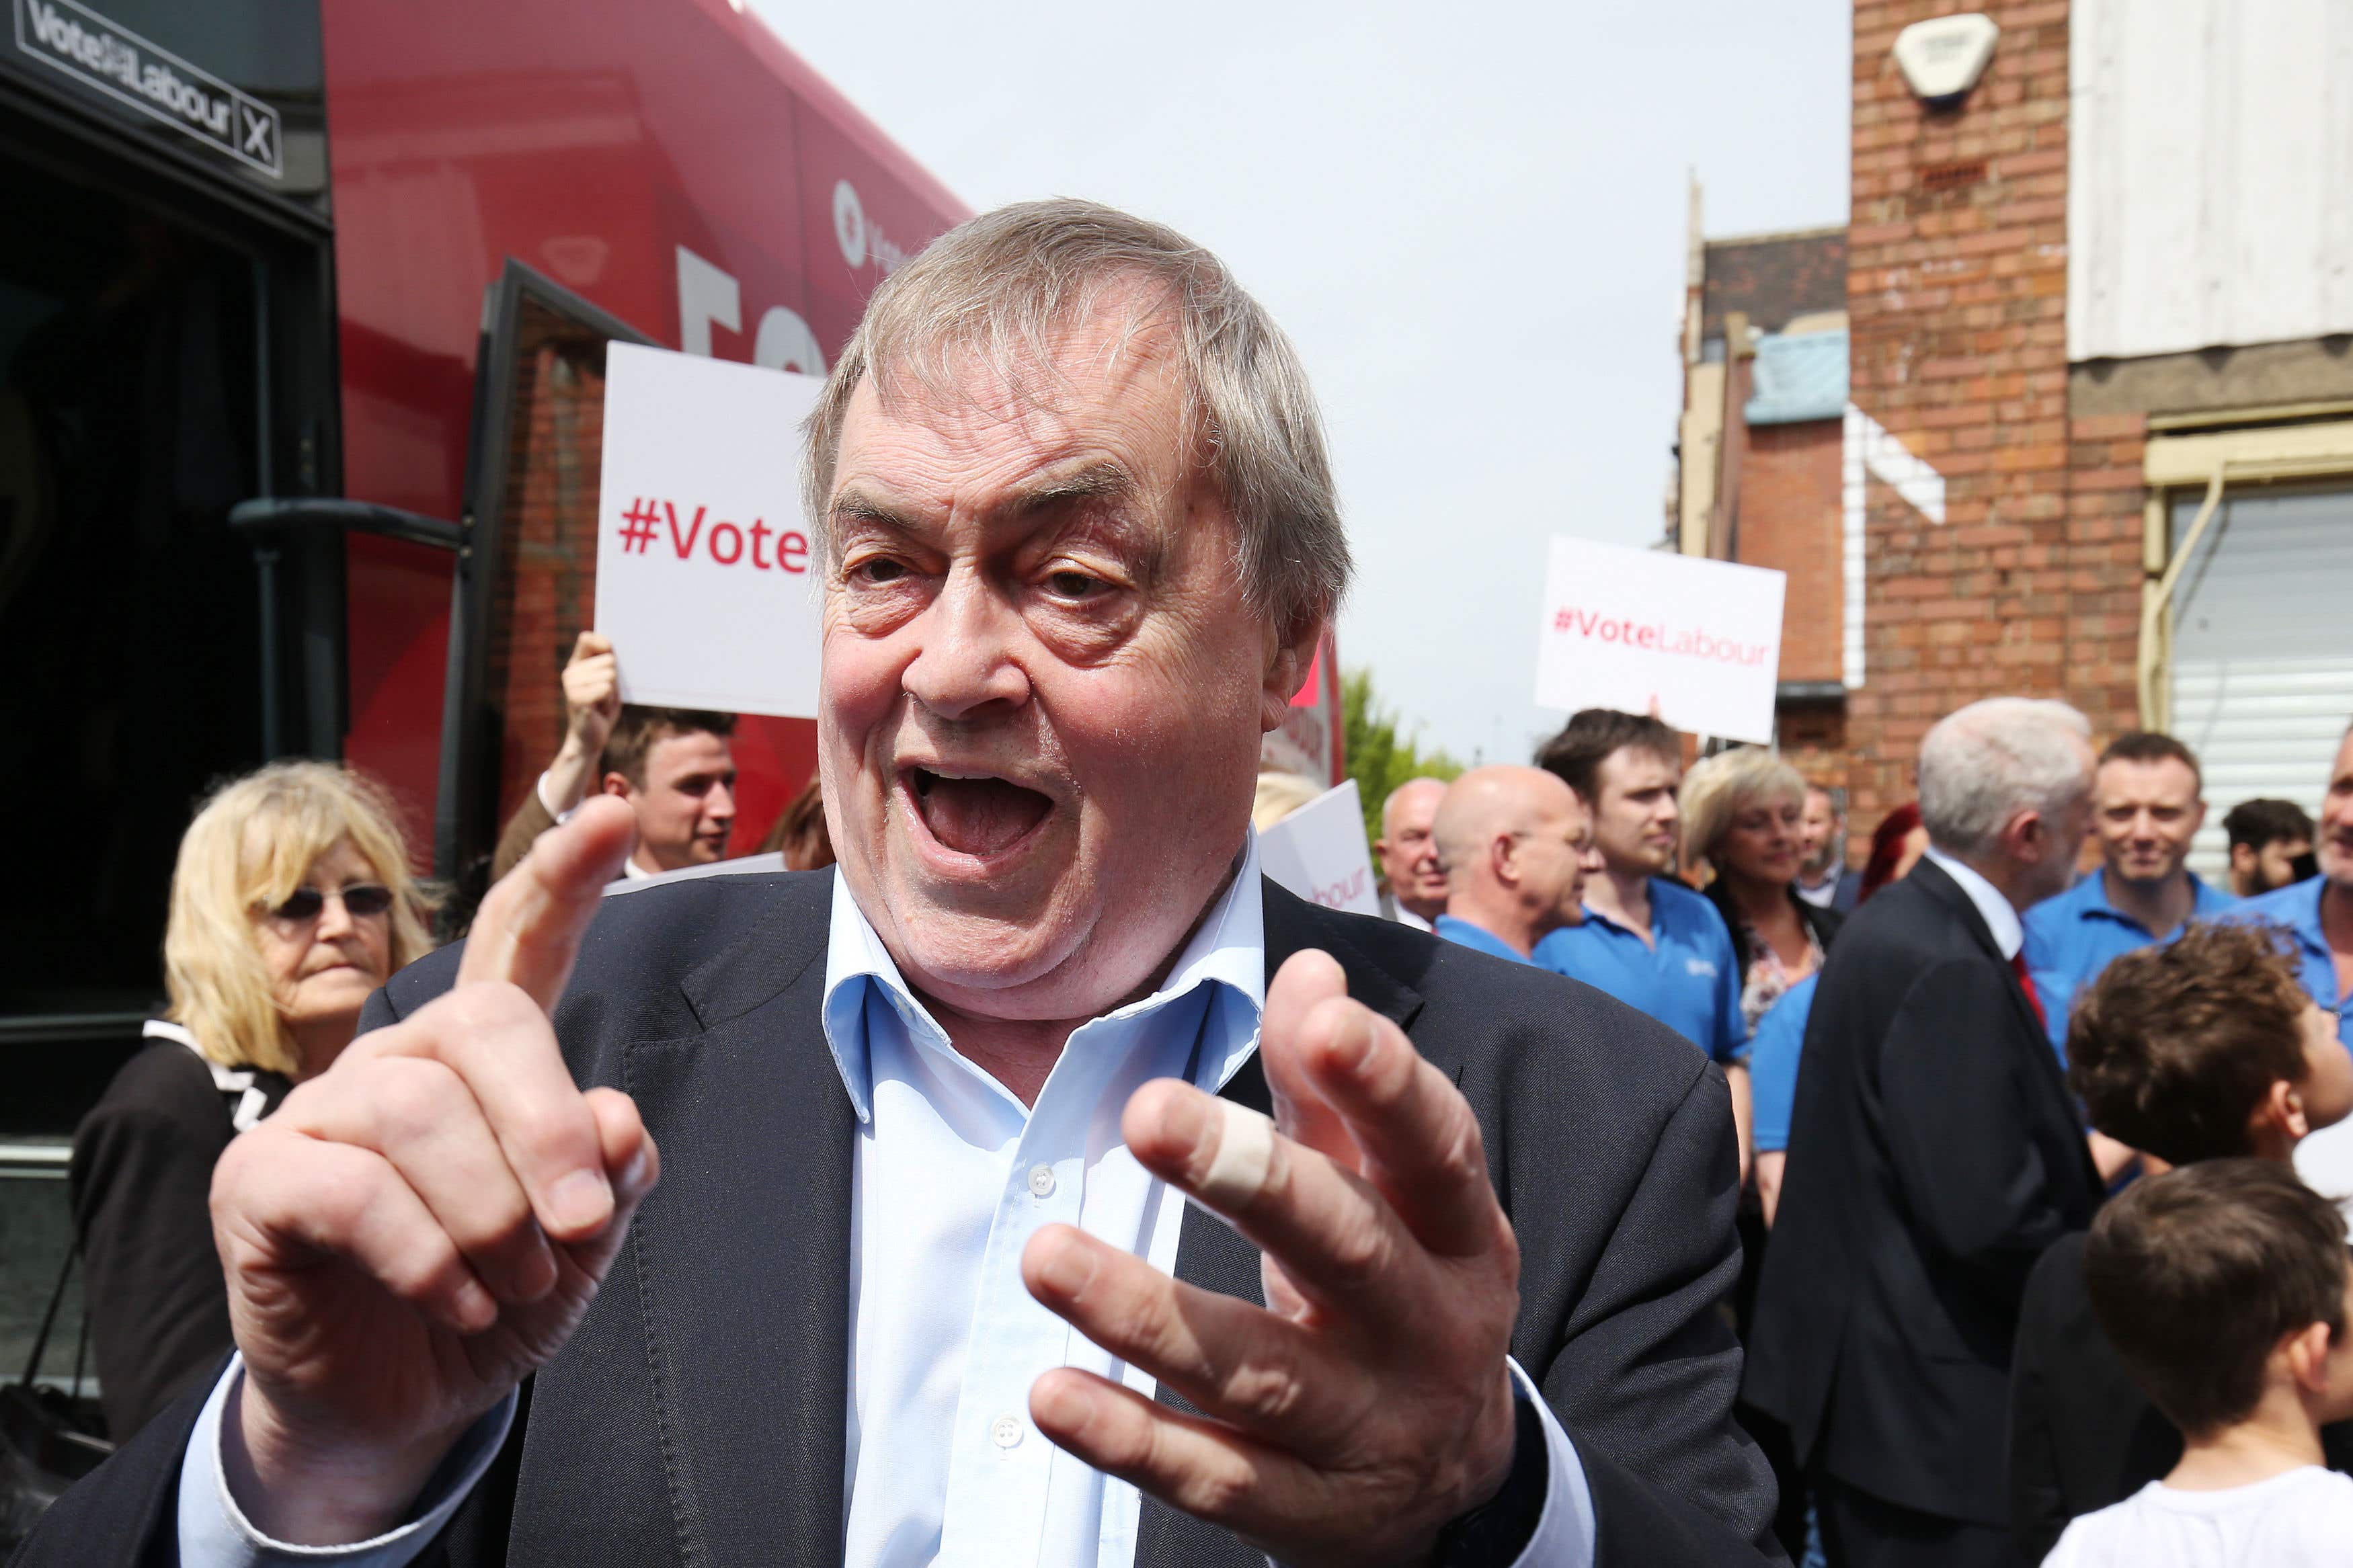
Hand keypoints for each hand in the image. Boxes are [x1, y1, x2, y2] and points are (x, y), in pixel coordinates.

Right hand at [208, 799, 659, 1544]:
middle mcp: (397, 1059)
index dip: (564, 879)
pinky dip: (426, 1256)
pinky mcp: (261, 1180)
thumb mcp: (582, 1242)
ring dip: (489, 1215)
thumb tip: (618, 1119)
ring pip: (419, 1112)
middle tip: (579, 1223)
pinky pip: (355, 1189)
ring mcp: (321, 1111)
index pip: (518, 944)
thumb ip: (609, 1172)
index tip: (617, 816)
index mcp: (481, 1058)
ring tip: (513, 1284)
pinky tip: (457, 1302)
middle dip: (547, 1127)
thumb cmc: (494, 1299)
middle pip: (481, 1023)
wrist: (401, 1404)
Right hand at [562, 631, 620, 755]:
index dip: (603, 643)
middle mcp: (570, 672)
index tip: (611, 652)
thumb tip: (609, 645)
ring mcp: (570, 685)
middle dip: (614, 681)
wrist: (591, 738)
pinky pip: (605, 689)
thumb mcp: (609, 681)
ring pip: (609, 676)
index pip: (587, 639)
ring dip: (611, 693)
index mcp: (577, 663)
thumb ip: (608, 662)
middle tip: (604, 695)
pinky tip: (598, 709)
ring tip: (600, 702)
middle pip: (609, 660)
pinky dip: (608, 701)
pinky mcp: (576, 698)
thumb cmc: (603, 707)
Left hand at [1021, 950, 1520, 1567]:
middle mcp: (1427, 1329)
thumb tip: (1307, 971)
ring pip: (1259, 1374)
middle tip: (1148, 1115)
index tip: (1322, 1025)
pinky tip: (1052, 1394)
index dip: (1385, 1085)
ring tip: (1044, 1254)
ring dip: (1148, 1314)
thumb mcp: (1388, 1189)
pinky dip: (1129, 1439)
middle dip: (1252, 1182)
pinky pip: (1210, 1477)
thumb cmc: (1398, 1287)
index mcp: (1458, 1232)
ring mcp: (1367, 1429)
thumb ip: (1332, 1087)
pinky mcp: (1302, 1510)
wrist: (1453, 1483)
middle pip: (1347, 1250)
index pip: (1434, 1149)